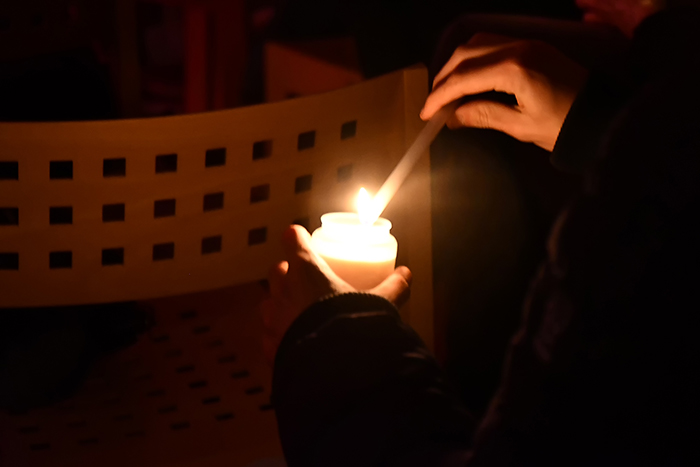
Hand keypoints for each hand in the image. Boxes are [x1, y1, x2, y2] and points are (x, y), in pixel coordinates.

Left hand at [261, 225, 411, 364]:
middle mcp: (284, 290)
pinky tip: (293, 342)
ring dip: (279, 303)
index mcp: (307, 271)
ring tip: (296, 311)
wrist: (332, 369)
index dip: (297, 237)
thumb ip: (393, 287)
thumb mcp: (378, 303)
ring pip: (268, 302)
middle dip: (287, 271)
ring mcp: (273, 319)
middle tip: (302, 278)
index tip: (301, 238)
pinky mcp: (270, 346)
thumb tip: (406, 275)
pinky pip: (270, 336)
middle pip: (277, 270)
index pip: (293, 239)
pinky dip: (279, 336)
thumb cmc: (352, 325)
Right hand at [421, 33, 588, 150]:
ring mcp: (526, 43)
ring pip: (478, 43)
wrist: (602, 114)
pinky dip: (474, 57)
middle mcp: (517, 48)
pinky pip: (493, 43)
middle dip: (444, 77)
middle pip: (465, 54)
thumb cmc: (563, 126)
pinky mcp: (533, 45)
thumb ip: (484, 116)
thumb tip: (452, 117)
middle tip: (433, 102)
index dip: (440, 96)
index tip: (426, 113)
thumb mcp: (521, 126)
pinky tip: (468, 76)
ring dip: (457, 63)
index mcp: (514, 70)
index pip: (464, 78)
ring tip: (447, 89)